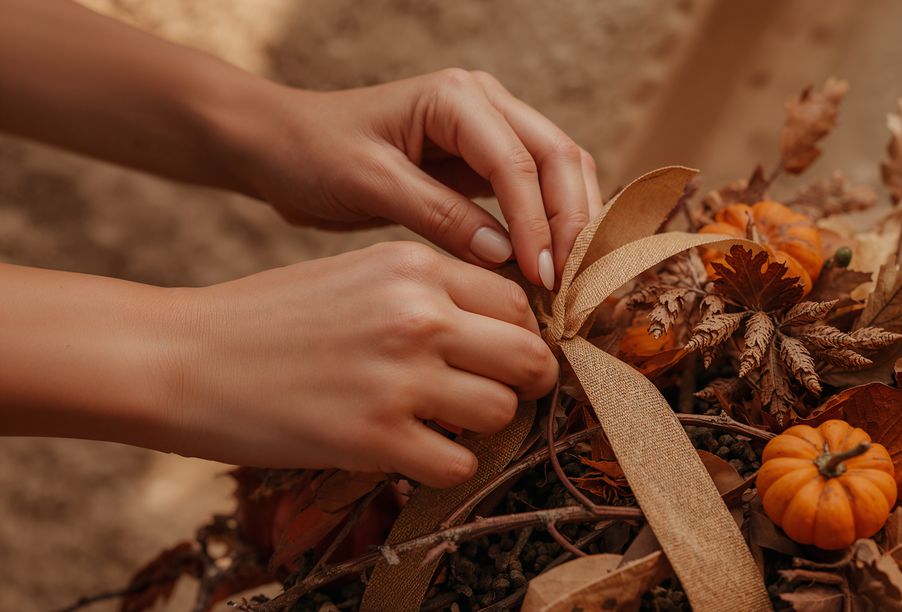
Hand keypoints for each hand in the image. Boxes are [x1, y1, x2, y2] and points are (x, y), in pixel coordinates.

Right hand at [166, 242, 557, 486]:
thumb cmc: (270, 316)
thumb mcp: (357, 274)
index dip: (521, 333)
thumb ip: (429, 292)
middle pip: (530, 356)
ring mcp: (399, 377)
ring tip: (446, 422)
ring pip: (504, 411)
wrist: (183, 358)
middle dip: (528, 381)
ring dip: (484, 425)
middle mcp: (418, 315)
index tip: (504, 355)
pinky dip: (445, 464)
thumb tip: (500, 329)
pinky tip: (412, 450)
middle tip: (502, 394)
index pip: (517, 301)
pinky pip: (459, 463)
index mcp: (415, 266)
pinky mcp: (374, 438)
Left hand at [231, 69, 603, 289]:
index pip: (518, 162)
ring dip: (570, 223)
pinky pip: (534, 191)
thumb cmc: (313, 155)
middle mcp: (484, 103)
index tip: (542, 278)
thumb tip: (506, 256)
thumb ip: (439, 215)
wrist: (283, 147)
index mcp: (455, 97)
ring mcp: (489, 129)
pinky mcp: (483, 161)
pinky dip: (548, 226)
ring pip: (559, 171)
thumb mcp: (370, 184)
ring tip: (567, 282)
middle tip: (568, 285)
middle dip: (571, 221)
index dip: (537, 223)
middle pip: (559, 157)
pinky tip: (546, 267)